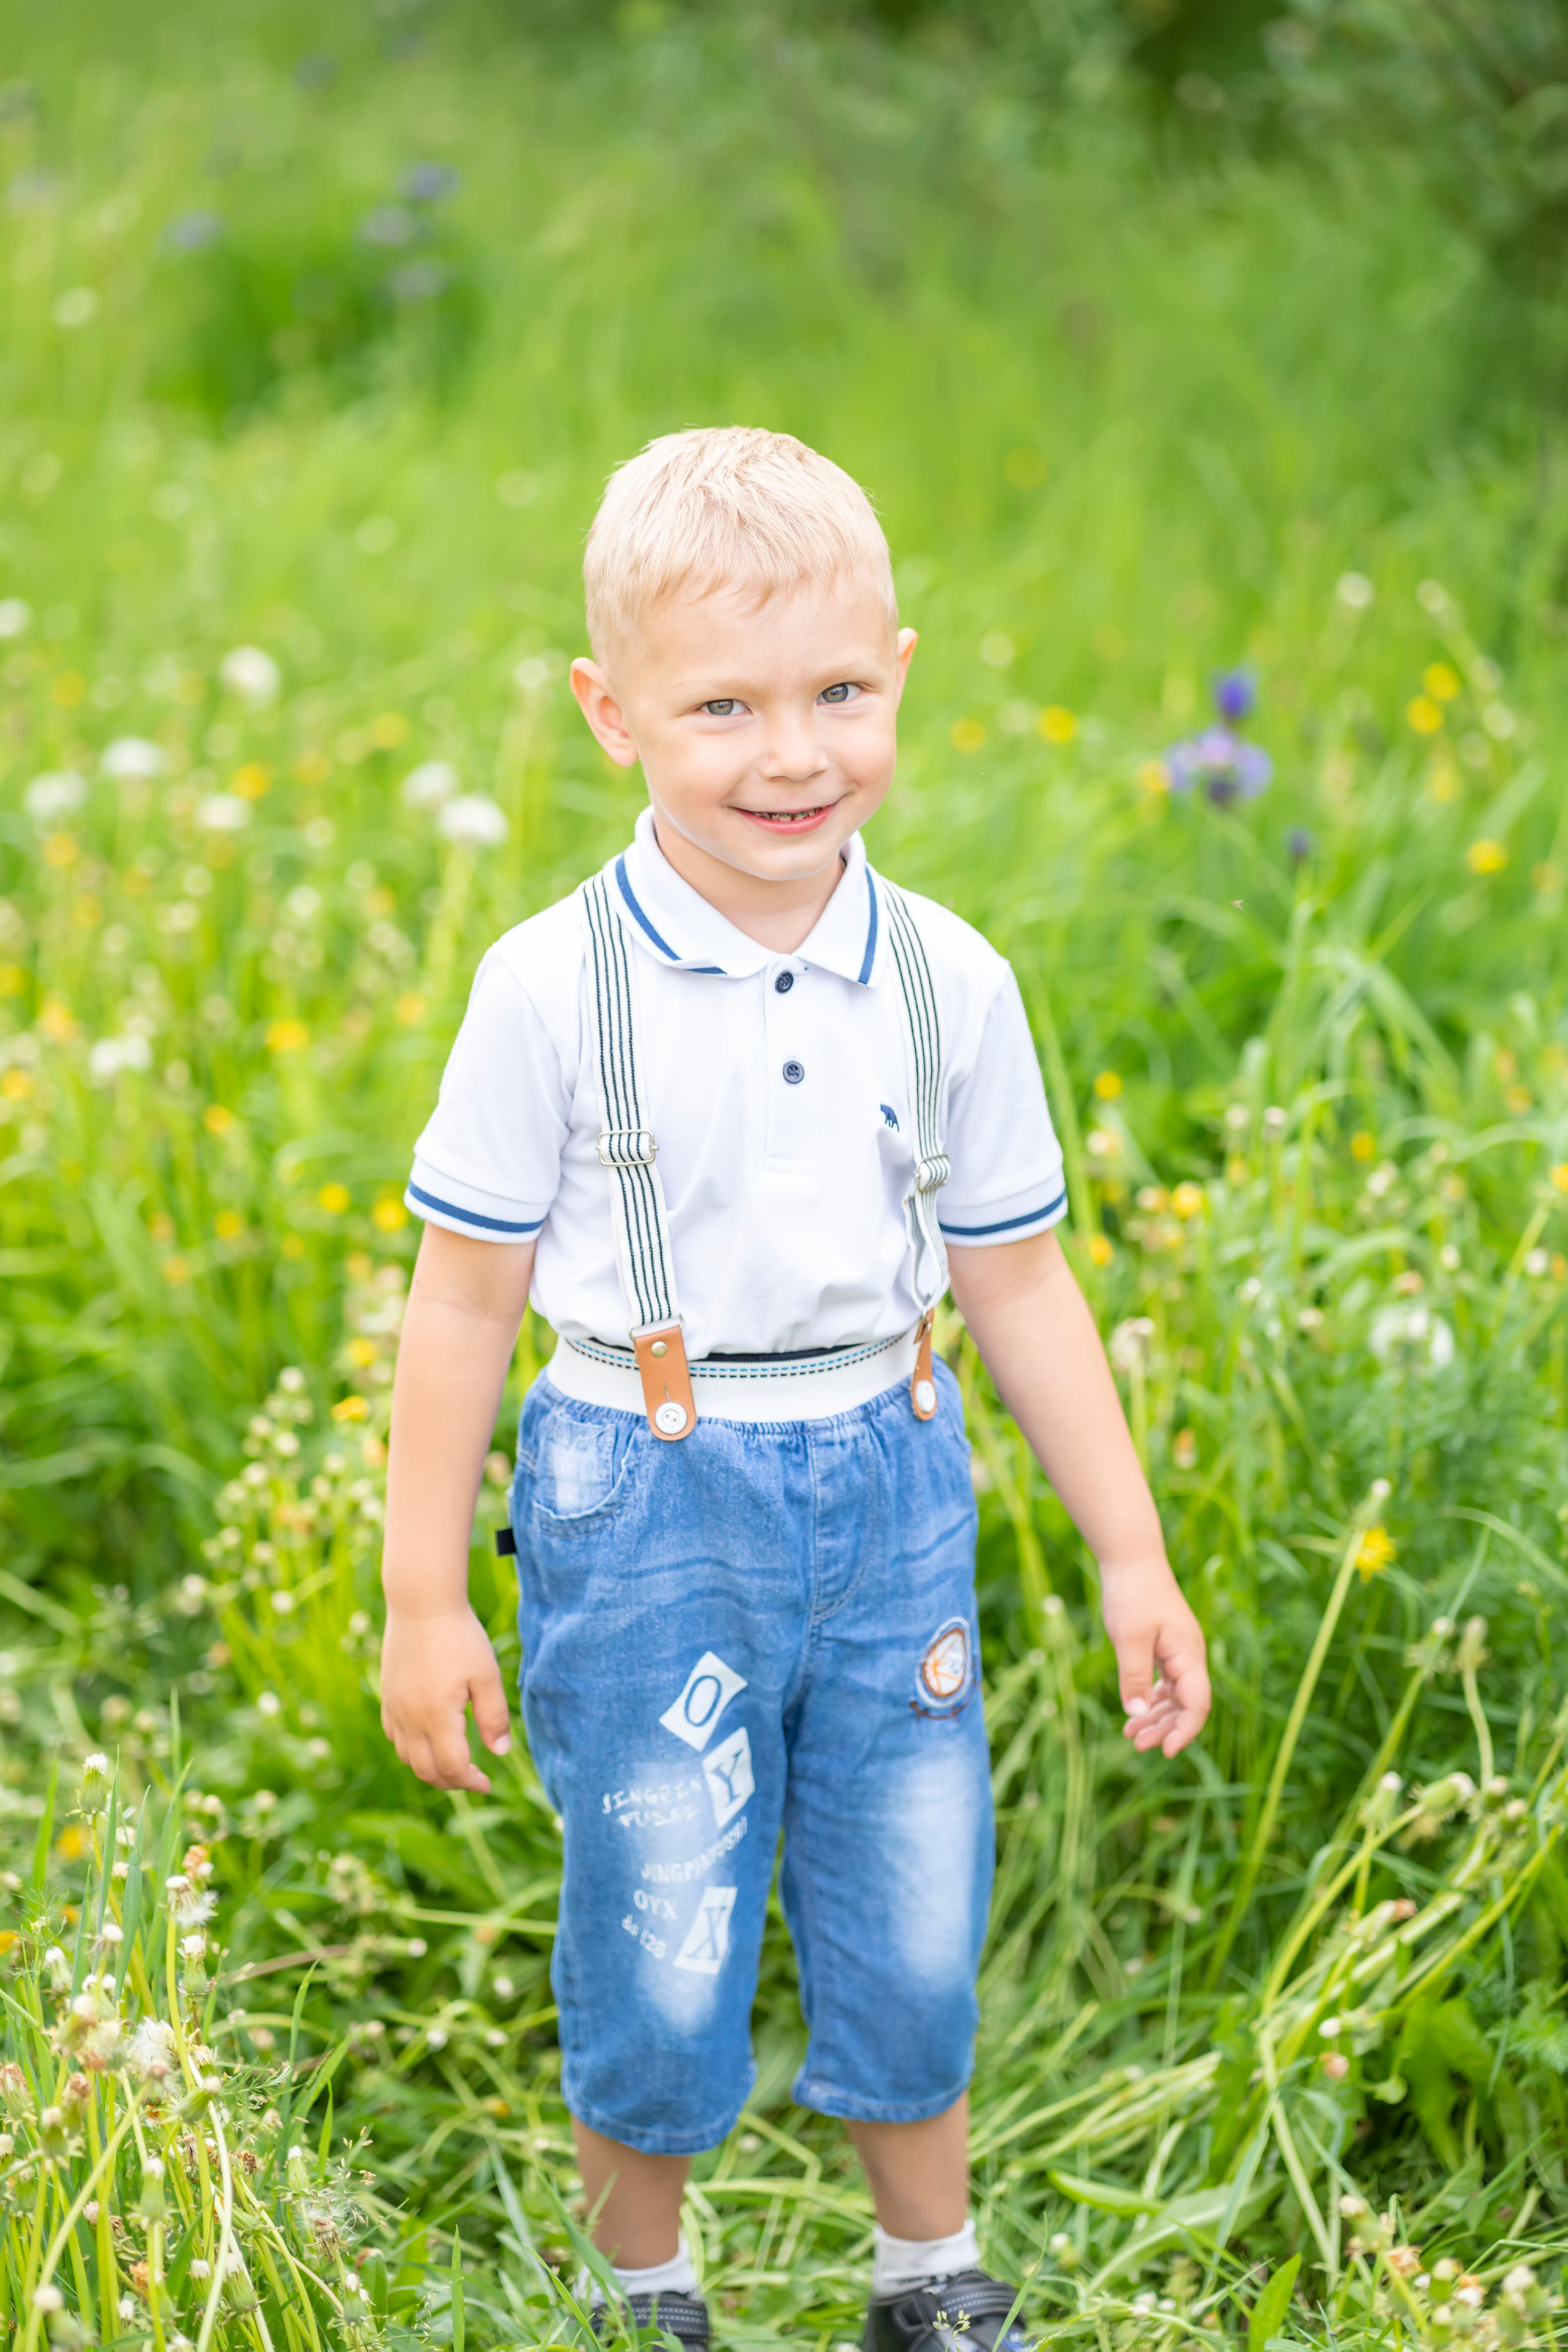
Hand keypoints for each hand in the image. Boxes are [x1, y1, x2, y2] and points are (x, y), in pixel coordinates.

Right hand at [380, 1605, 511, 1792]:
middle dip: (452, 1782)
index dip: (471, 1782)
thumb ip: (494, 1717)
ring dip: (430, 1768)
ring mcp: (395, 1708)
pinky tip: (429, 1740)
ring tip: (454, 1763)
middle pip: (427, 1770)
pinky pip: (395, 1737)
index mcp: (437, 1717)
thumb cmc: (460, 1637)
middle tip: (473, 1778)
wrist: (421, 1604)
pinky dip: (411, 1750)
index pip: (452, 1768)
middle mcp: (410, 1719)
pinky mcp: (387, 1696)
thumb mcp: (487, 1675)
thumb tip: (500, 1752)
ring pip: (407, 1758)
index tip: (487, 1784)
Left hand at [1099, 1557, 1209, 1758]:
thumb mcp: (1130, 1637)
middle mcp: (1189, 1657)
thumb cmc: (1133, 1593)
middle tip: (1137, 1745)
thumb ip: (1135, 1676)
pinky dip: (1151, 1701)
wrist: (1132, 1559)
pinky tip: (1135, 1714)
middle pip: (1186, 1705)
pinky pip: (1165, 1684)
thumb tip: (1137, 1715)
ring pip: (1175, 1697)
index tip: (1166, 1751)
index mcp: (1188, 1655)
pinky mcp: (1164, 1648)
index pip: (1197, 1703)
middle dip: (1166, 1729)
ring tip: (1131, 1737)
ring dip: (1156, 1718)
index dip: (1185, 1731)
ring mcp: (1178, 1653)